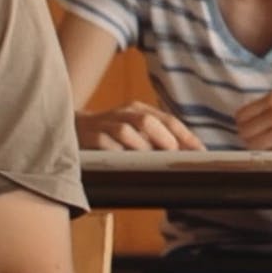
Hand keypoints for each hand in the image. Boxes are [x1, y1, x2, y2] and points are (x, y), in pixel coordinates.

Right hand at [75, 102, 204, 150]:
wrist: (69, 129)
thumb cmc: (109, 134)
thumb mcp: (134, 131)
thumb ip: (157, 139)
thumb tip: (187, 155)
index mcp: (138, 110)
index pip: (168, 120)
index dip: (186, 136)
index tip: (201, 152)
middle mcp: (123, 113)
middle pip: (148, 121)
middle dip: (165, 139)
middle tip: (174, 155)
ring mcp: (104, 124)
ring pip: (127, 131)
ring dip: (142, 147)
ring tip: (152, 160)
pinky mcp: (88, 137)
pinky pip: (104, 144)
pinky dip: (118, 153)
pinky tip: (126, 162)